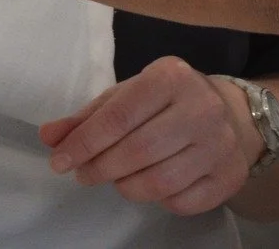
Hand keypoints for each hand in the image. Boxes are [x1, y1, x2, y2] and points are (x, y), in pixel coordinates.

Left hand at [39, 57, 260, 216]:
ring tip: (115, 178)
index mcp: (171, 77)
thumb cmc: (166, 102)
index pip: (119, 116)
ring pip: (159, 182)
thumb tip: (48, 137)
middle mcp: (202, 108)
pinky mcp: (230, 176)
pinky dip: (156, 200)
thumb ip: (86, 117)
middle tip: (84, 173)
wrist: (230, 113)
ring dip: (126, 186)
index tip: (59, 161)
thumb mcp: (126, 96)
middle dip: (101, 167)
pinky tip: (149, 184)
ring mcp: (221, 144)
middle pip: (138, 151)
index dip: (84, 143)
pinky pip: (182, 202)